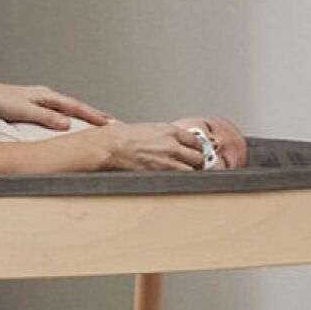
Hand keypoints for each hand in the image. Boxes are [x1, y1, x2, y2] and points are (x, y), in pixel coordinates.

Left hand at [0, 80, 113, 129]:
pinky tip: (65, 120)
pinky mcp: (29, 104)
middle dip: (91, 113)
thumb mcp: (23, 110)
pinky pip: (54, 109)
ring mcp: (36, 98)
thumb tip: (67, 124)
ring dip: (79, 114)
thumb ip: (45, 117)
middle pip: (73, 105)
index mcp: (44, 96)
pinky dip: (65, 114)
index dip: (92, 115)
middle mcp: (42, 95)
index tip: (107, 123)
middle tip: (108, 121)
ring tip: (92, 121)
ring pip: (64, 106)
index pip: (75, 106)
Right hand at [101, 116, 248, 171]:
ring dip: (191, 171)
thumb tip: (171, 143)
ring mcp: (169, 159)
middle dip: (197, 160)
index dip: (197, 148)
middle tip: (194, 164)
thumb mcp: (148, 129)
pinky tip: (177, 179)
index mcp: (169, 130)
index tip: (196, 151)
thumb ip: (163, 136)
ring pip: (193, 168)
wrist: (112, 146)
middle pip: (198, 155)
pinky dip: (182, 179)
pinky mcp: (162, 172)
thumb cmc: (122, 137)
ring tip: (186, 173)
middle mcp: (172, 144)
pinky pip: (181, 178)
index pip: (195, 140)